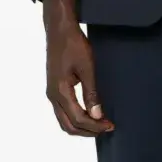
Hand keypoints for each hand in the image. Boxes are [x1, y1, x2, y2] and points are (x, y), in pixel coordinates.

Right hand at [42, 0, 113, 136]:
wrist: (59, 30)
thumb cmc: (74, 45)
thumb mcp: (87, 69)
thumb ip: (91, 94)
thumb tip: (97, 116)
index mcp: (59, 91)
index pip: (78, 118)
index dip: (95, 126)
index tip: (110, 125)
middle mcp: (52, 95)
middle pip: (68, 125)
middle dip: (88, 131)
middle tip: (106, 127)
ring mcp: (51, 93)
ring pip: (64, 121)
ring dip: (81, 126)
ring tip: (99, 123)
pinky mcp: (54, 88)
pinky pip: (63, 112)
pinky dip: (75, 118)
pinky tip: (89, 114)